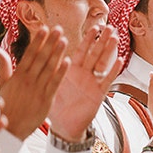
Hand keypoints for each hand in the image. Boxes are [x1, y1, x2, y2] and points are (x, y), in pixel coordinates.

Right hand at [0, 25, 69, 137]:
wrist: (10, 128)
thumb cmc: (6, 105)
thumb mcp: (3, 84)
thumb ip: (4, 66)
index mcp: (18, 75)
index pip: (29, 54)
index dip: (37, 41)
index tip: (44, 28)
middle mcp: (28, 80)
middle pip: (40, 58)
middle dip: (49, 43)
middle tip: (58, 29)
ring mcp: (38, 90)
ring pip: (49, 68)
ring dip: (57, 54)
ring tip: (64, 40)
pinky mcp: (46, 100)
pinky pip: (54, 84)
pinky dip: (60, 73)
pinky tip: (67, 61)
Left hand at [48, 24, 119, 140]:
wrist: (64, 126)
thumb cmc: (55, 106)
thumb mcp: (48, 85)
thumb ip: (44, 70)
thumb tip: (33, 54)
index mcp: (71, 71)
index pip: (80, 51)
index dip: (87, 39)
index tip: (93, 27)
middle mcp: (83, 74)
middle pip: (94, 53)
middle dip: (101, 40)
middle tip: (109, 27)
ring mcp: (92, 83)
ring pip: (102, 63)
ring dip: (109, 51)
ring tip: (116, 38)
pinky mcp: (98, 93)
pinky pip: (107, 80)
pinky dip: (113, 70)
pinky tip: (119, 60)